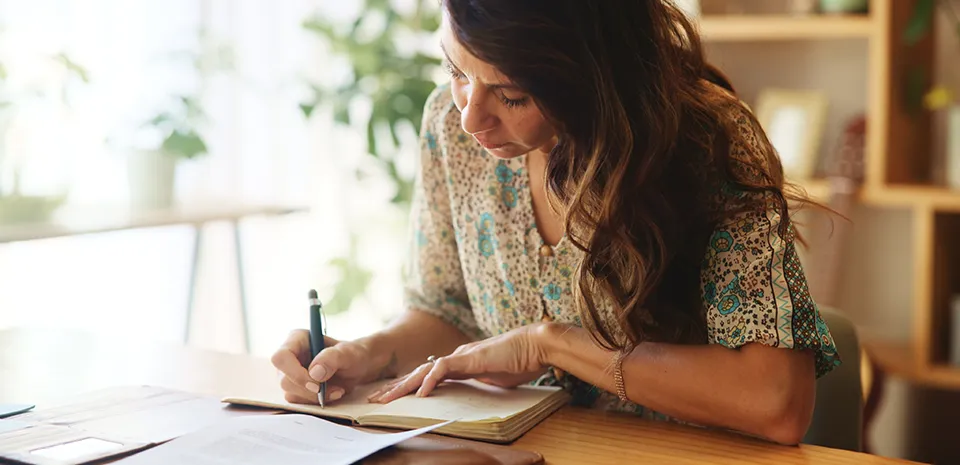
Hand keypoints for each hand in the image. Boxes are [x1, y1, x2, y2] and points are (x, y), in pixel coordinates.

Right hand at [271, 329, 385, 404]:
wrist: (357, 367)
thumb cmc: (352, 354)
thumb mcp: (348, 353)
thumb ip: (332, 358)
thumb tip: (314, 373)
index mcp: (297, 340)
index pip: (281, 357)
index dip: (294, 373)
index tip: (317, 385)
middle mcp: (289, 357)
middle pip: (285, 380)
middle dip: (310, 390)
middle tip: (335, 390)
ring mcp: (290, 374)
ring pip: (291, 394)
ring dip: (315, 398)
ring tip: (337, 390)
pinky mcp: (296, 388)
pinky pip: (299, 402)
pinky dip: (316, 402)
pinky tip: (331, 394)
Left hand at [368, 324, 550, 403]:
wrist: (535, 345)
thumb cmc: (520, 360)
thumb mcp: (494, 377)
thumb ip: (481, 382)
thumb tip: (475, 393)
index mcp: (460, 363)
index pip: (427, 375)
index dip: (408, 387)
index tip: (393, 399)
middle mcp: (456, 357)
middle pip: (418, 373)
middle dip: (395, 387)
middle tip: (375, 399)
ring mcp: (461, 356)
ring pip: (424, 370)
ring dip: (403, 385)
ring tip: (386, 399)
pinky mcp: (469, 358)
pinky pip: (443, 369)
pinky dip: (430, 381)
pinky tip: (420, 394)